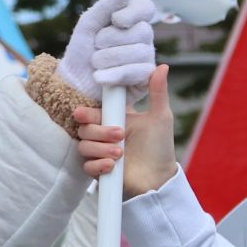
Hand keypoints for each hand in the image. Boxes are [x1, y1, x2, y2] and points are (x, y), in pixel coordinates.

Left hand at [59, 0, 159, 99]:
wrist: (75, 81)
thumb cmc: (83, 51)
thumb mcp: (89, 24)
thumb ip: (106, 6)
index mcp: (132, 20)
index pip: (146, 8)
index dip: (133, 13)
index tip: (115, 19)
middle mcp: (144, 38)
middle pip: (142, 31)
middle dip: (111, 39)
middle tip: (97, 46)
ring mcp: (147, 58)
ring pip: (138, 52)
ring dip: (108, 59)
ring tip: (96, 64)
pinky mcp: (146, 79)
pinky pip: (138, 72)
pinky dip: (114, 75)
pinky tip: (101, 78)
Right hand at [78, 65, 177, 197]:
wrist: (159, 179)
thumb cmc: (160, 147)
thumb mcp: (161, 117)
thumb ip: (157, 92)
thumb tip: (162, 66)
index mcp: (116, 117)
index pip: (94, 109)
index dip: (88, 111)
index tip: (86, 112)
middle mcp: (104, 133)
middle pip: (85, 127)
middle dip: (99, 131)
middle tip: (120, 134)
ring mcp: (99, 151)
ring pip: (84, 145)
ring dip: (100, 148)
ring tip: (120, 153)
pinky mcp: (97, 169)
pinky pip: (86, 165)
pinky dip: (98, 165)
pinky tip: (112, 166)